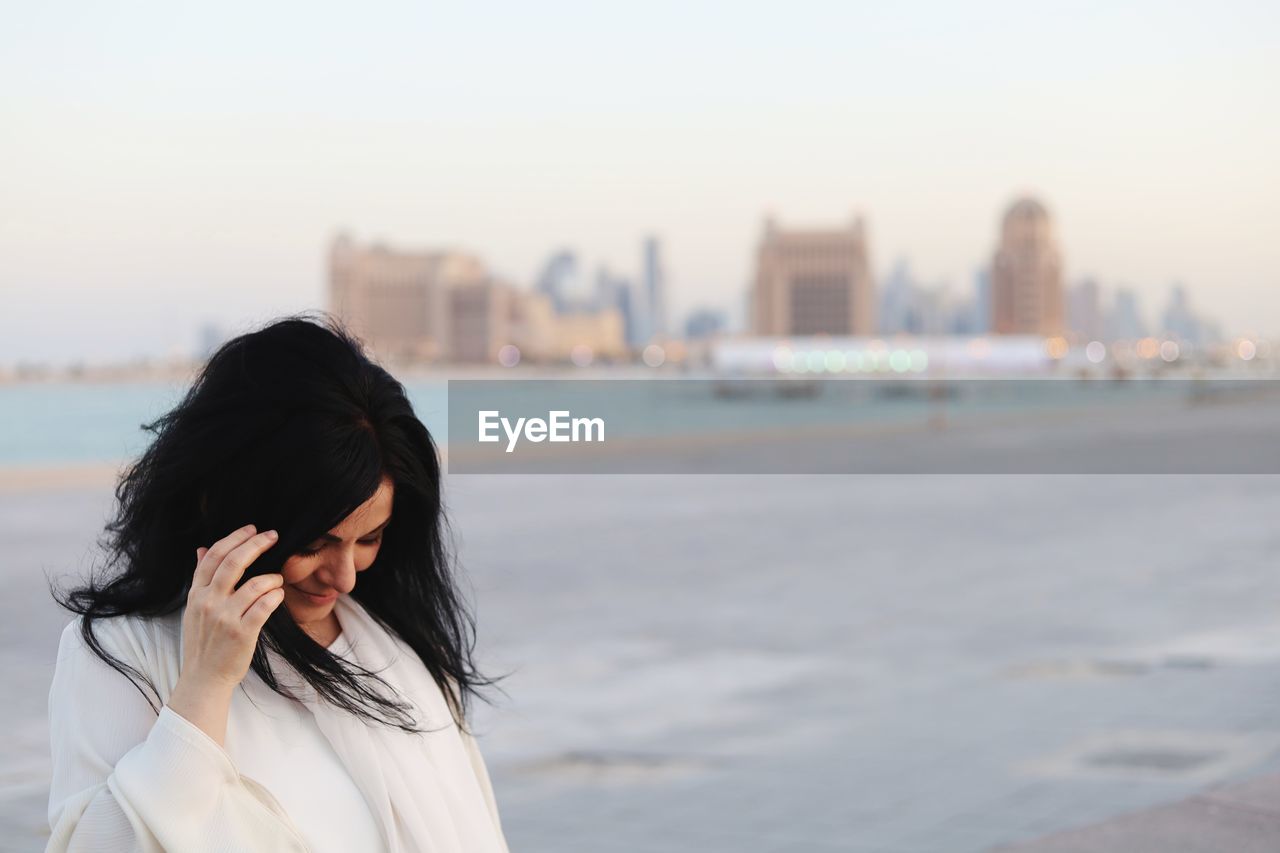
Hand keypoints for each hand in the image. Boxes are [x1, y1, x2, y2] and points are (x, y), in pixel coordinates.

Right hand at [167, 524, 284, 745]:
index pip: (214, 556)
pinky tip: (278, 595)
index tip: (252, 528)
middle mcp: (208, 602)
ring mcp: (224, 618)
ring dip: (272, 577)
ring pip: (255, 584)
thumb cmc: (204, 642)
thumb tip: (201, 549)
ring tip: (277, 580)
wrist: (204, 679)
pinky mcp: (241, 633)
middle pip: (234, 562)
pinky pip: (264, 605)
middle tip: (273, 535)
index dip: (235, 537)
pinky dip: (275, 596)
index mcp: (196, 594)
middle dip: (256, 544)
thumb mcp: (195, 609)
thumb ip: (200, 579)